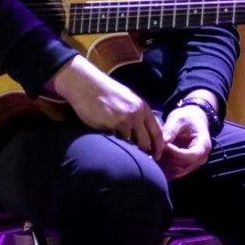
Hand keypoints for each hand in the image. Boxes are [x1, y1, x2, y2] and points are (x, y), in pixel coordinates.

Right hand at [49, 56, 164, 158]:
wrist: (87, 85)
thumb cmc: (106, 93)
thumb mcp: (128, 99)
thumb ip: (138, 114)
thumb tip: (146, 132)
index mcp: (143, 107)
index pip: (157, 131)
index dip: (158, 146)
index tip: (156, 156)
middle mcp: (137, 114)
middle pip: (146, 142)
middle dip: (144, 152)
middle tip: (140, 158)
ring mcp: (124, 120)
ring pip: (130, 143)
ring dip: (127, 147)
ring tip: (120, 144)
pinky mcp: (111, 125)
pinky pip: (117, 140)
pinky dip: (115, 142)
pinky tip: (109, 136)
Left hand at [158, 104, 212, 179]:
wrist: (192, 120)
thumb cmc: (187, 117)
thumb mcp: (178, 118)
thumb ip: (171, 129)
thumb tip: (163, 141)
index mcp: (203, 145)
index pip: (190, 157)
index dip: (174, 153)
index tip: (162, 145)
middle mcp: (200, 159)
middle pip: (182, 167)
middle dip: (166, 159)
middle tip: (154, 149)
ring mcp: (193, 165)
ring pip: (176, 173)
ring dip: (163, 165)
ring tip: (152, 153)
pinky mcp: (184, 167)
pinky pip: (172, 173)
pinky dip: (162, 168)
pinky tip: (154, 158)